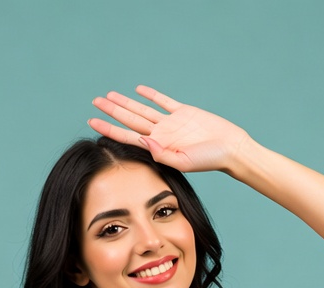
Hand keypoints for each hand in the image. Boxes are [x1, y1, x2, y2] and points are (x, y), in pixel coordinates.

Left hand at [88, 85, 252, 174]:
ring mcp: (171, 122)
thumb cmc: (209, 161)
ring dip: (125, 102)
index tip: (92, 122)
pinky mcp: (184, 112)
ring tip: (109, 95)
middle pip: (130, 120)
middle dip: (112, 111)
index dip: (109, 129)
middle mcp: (161, 134)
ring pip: (142, 109)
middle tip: (95, 102)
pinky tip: (138, 90)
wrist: (230, 150)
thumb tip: (144, 141)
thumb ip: (163, 154)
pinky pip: (163, 101)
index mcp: (158, 147)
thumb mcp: (184, 161)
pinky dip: (151, 95)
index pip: (127, 136)